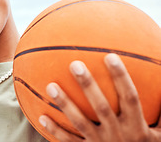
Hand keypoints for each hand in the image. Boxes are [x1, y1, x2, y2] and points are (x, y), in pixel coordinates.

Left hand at [39, 53, 160, 141]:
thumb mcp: (160, 135)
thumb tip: (160, 85)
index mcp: (137, 126)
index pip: (130, 97)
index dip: (121, 77)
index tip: (110, 56)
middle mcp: (117, 134)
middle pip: (101, 106)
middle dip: (88, 85)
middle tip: (75, 64)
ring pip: (80, 122)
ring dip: (65, 104)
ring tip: (50, 86)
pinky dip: (55, 131)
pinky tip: (41, 116)